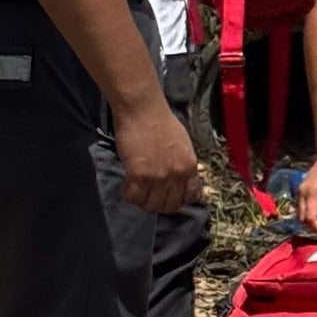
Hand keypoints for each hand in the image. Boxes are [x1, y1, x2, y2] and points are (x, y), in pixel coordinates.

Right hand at [112, 97, 201, 213]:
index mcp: (190, 166)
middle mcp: (177, 174)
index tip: (166, 197)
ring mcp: (159, 176)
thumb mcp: (182, 145)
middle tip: (147, 196)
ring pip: (151, 205)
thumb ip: (182, 164)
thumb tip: (176, 179)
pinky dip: (128, 195)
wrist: (143, 110)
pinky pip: (134, 197)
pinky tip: (127, 185)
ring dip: (142, 201)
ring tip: (136, 190)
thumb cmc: (160, 122)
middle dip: (158, 204)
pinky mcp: (139, 175)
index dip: (177, 201)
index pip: (190, 197)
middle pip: (170, 205)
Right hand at [298, 147, 316, 237]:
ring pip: (300, 212)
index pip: (310, 218)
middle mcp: (302, 193)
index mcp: (312, 194)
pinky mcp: (302, 188)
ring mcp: (301, 190)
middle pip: (302, 218)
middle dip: (313, 227)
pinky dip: (308, 213)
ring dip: (310, 221)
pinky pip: (302, 206)